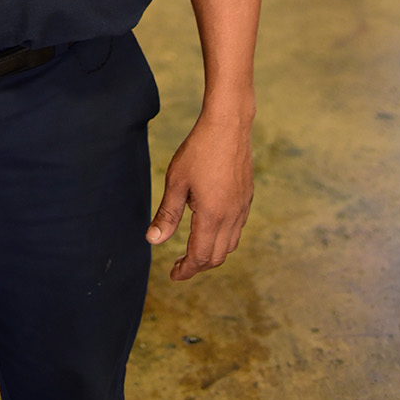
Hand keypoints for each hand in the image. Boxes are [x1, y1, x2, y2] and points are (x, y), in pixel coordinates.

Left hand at [146, 114, 253, 281]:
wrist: (229, 125)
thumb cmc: (199, 150)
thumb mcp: (176, 181)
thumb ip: (167, 214)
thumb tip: (153, 241)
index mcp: (212, 216)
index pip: (200, 256)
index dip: (186, 270)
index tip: (173, 275)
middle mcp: (232, 217)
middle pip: (217, 256)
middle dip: (198, 265)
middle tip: (179, 264)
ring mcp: (242, 207)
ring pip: (230, 244)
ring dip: (212, 253)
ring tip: (193, 249)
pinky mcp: (247, 197)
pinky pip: (237, 229)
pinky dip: (223, 238)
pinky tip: (210, 227)